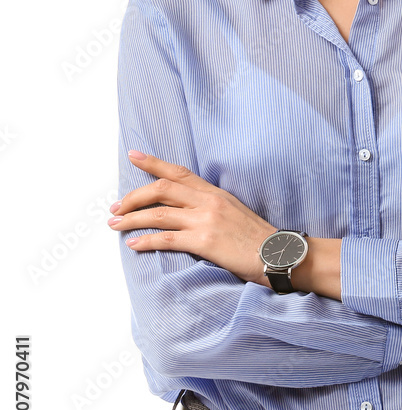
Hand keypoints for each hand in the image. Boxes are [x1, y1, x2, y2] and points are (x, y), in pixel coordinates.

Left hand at [108, 151, 276, 283]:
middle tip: (115, 207)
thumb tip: (187, 208)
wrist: (278, 254)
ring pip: (158, 213)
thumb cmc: (257, 237)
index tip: (133, 156)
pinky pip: (167, 239)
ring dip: (132, 219)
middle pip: (161, 189)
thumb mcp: (234, 211)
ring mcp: (206, 220)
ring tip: (115, 225)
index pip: (178, 172)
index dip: (153, 163)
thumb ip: (211, 205)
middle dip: (133, 197)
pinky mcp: (205, 241)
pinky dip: (146, 241)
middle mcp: (208, 201)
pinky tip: (133, 245)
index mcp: (214, 192)